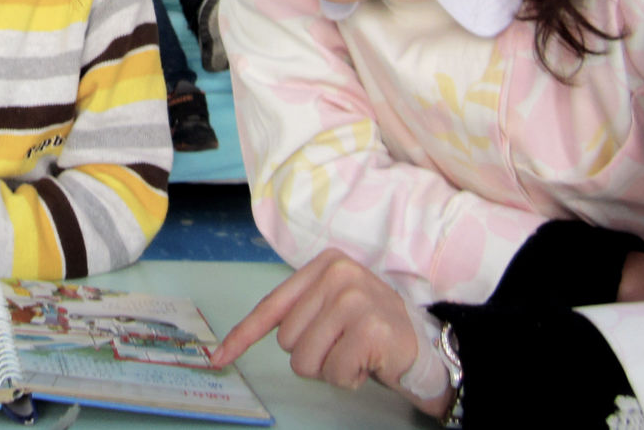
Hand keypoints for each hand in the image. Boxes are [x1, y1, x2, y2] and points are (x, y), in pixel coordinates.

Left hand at [211, 250, 447, 414]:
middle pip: (287, 341)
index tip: (218, 357)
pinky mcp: (370, 328)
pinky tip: (368, 363)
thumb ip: (298, 313)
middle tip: (343, 346)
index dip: (243, 336)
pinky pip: (333, 372)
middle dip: (312, 355)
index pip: (272, 307)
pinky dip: (348, 378)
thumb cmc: (371, 330)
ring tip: (355, 354)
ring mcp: (356, 299)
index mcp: (325, 265)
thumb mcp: (332, 308)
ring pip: (306, 360)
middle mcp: (339, 274)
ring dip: (330, 369)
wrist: (425, 347)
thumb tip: (235, 340)